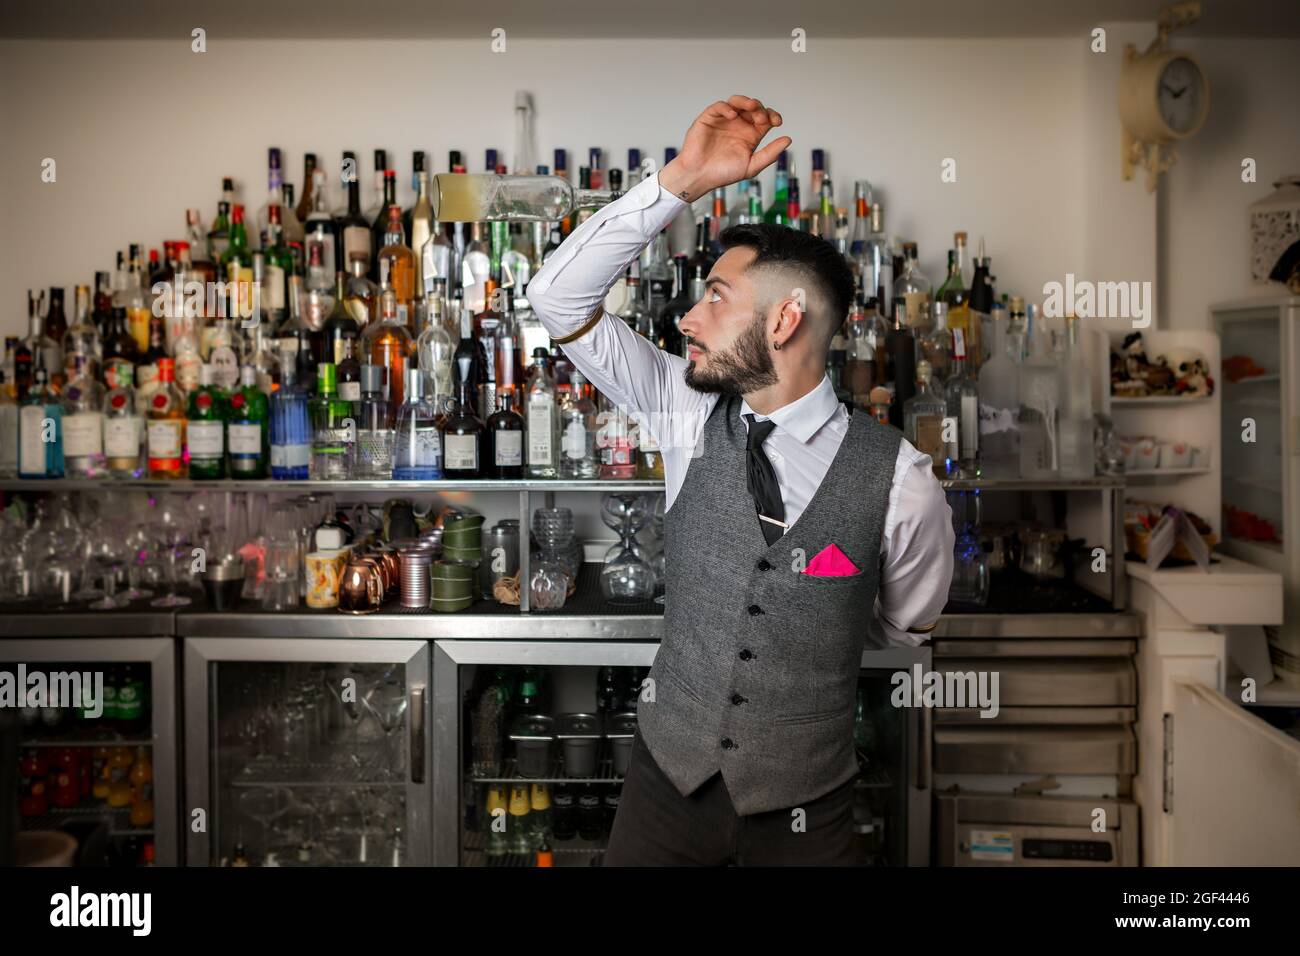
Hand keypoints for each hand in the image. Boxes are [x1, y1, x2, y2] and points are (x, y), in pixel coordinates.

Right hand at [658, 95, 791, 202]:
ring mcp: (724, 120)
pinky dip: (727, 107)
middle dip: (760, 109)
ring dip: (746, 102)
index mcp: (750, 135)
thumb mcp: (751, 166)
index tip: (777, 122)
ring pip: (738, 102)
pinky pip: (720, 106)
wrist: (699, 176)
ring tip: (751, 107)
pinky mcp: (709, 118)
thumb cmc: (723, 174)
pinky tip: (732, 115)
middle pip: (753, 108)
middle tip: (762, 118)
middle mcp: (739, 125)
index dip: (773, 116)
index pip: (765, 119)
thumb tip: (788, 140)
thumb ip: (770, 154)